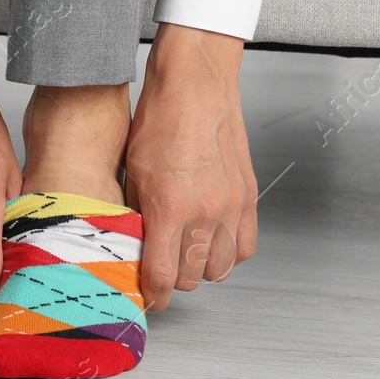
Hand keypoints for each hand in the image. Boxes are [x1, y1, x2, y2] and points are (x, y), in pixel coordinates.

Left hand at [123, 23, 256, 309]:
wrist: (196, 83)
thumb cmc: (160, 117)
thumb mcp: (131, 170)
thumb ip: (135, 214)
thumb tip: (131, 248)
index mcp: (170, 205)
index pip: (163, 276)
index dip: (152, 294)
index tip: (147, 295)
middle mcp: (206, 210)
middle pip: (192, 278)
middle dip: (174, 280)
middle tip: (161, 269)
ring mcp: (232, 204)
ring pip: (221, 269)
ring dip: (201, 268)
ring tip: (185, 254)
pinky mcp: (248, 196)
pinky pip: (245, 247)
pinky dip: (228, 252)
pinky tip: (211, 241)